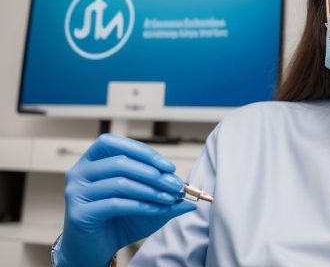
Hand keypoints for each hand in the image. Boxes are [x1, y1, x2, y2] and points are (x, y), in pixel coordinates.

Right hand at [56, 134, 195, 266]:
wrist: (95, 249)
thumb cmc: (118, 222)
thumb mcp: (147, 205)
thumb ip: (166, 198)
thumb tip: (192, 199)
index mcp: (92, 162)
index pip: (114, 143)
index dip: (143, 152)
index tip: (168, 167)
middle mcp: (79, 173)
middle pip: (120, 162)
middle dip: (153, 173)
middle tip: (176, 186)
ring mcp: (76, 192)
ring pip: (119, 182)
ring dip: (150, 189)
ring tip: (170, 198)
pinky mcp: (79, 213)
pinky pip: (115, 203)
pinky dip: (141, 205)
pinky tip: (157, 209)